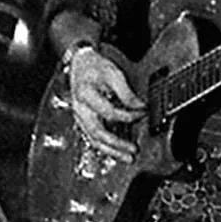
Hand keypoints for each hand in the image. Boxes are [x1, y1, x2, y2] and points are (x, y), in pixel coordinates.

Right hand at [65, 46, 144, 160]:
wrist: (79, 63)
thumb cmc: (94, 66)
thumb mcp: (113, 73)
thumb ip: (126, 92)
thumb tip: (139, 106)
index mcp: (86, 95)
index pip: (109, 112)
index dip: (127, 115)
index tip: (141, 114)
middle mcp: (80, 109)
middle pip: (98, 133)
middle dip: (116, 144)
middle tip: (133, 151)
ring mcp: (80, 116)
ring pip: (94, 139)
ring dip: (111, 151)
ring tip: (127, 157)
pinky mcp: (83, 120)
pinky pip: (93, 137)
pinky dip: (106, 146)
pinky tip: (117, 151)